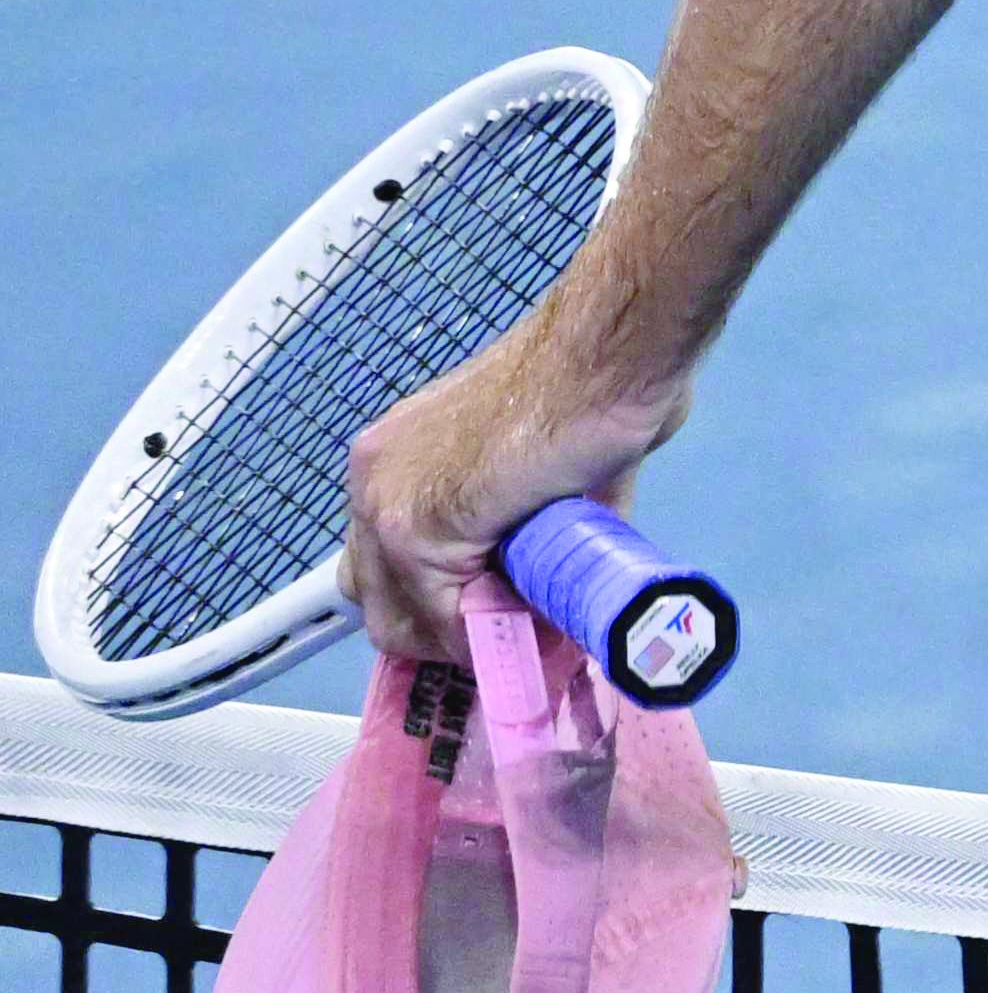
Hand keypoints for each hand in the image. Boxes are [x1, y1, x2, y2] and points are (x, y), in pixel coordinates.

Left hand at [346, 340, 675, 663]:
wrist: (608, 353)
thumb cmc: (598, 381)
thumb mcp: (545, 459)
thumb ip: (532, 519)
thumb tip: (557, 575)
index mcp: (401, 453)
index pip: (385, 559)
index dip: (438, 601)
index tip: (494, 615)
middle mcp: (375, 475)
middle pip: (375, 598)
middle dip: (443, 630)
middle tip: (511, 632)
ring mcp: (388, 503)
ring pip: (399, 619)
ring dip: (465, 639)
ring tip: (530, 629)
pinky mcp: (418, 527)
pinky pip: (438, 618)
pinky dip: (484, 638)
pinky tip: (532, 626)